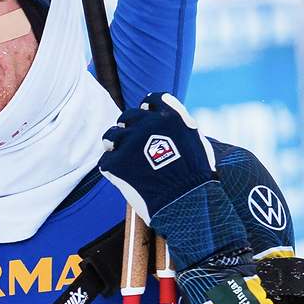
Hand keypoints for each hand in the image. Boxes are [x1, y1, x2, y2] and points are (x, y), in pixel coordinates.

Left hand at [97, 93, 247, 265]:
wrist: (189, 203)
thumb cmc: (198, 179)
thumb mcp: (197, 143)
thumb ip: (180, 128)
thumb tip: (169, 122)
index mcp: (170, 117)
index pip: (152, 100)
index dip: (147, 108)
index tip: (146, 115)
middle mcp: (148, 124)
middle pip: (128, 116)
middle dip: (129, 127)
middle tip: (131, 143)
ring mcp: (130, 143)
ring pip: (111, 136)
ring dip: (113, 144)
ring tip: (118, 154)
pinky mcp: (116, 163)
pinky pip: (106, 160)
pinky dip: (112, 169)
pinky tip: (121, 177)